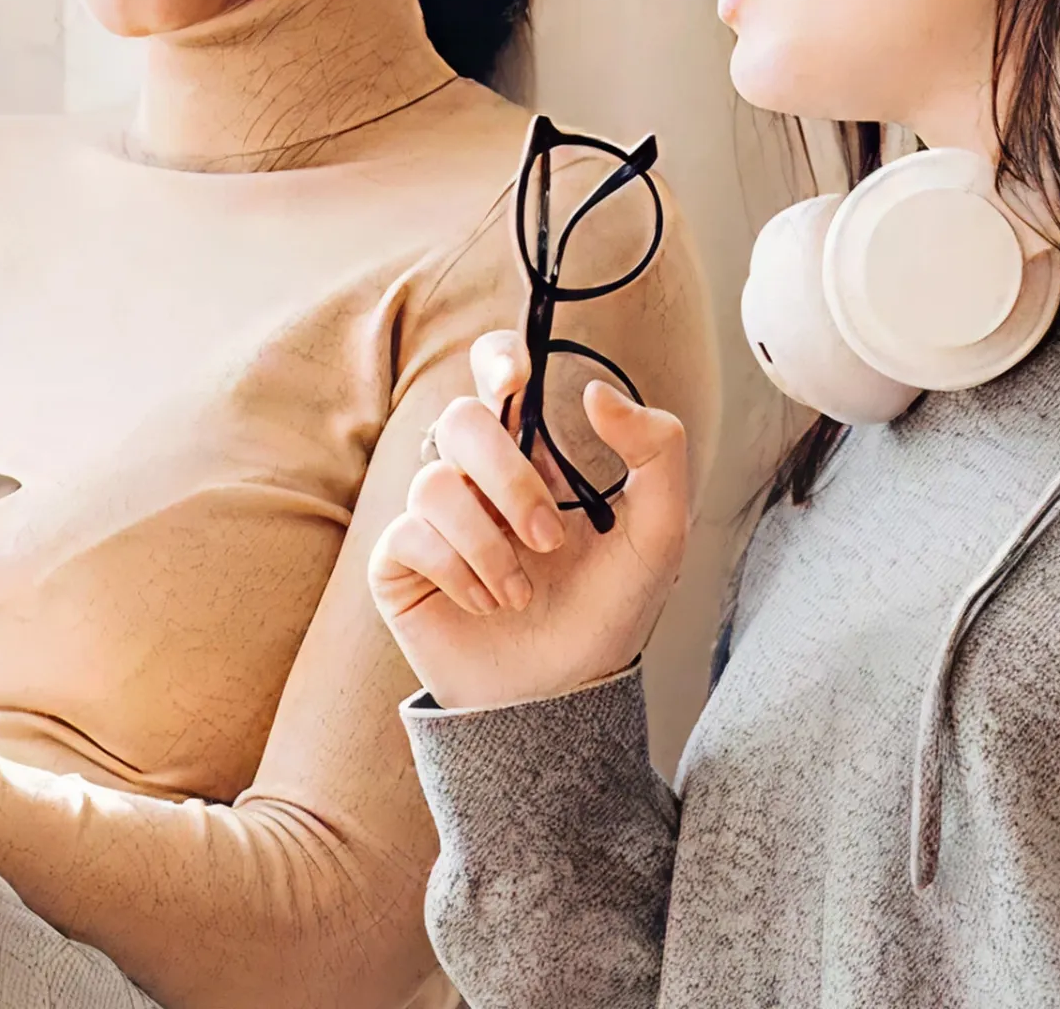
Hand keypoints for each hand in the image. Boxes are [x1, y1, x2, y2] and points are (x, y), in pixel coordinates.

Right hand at [368, 331, 691, 710]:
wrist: (562, 700)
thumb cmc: (607, 615)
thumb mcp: (659, 537)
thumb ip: (656, 453)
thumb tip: (598, 393)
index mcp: (531, 455)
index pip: (496, 376)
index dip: (495, 360)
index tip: (516, 382)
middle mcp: (474, 477)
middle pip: (460, 419)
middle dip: (510, 479)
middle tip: (550, 539)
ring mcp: (432, 517)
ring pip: (434, 482)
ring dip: (489, 544)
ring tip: (522, 593)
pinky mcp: (399, 562)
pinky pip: (410, 535)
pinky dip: (459, 573)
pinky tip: (486, 604)